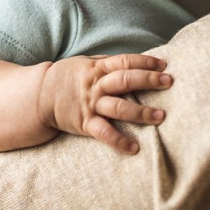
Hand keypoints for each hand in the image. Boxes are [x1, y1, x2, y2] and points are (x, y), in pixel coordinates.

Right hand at [39, 53, 172, 152]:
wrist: (40, 95)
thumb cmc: (70, 77)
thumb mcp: (88, 63)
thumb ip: (111, 64)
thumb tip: (140, 63)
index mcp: (98, 68)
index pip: (126, 61)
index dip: (146, 62)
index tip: (165, 64)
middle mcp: (96, 85)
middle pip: (125, 80)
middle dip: (149, 80)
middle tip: (169, 82)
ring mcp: (91, 104)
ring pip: (119, 107)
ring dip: (141, 112)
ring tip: (161, 116)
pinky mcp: (84, 123)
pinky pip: (104, 133)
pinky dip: (119, 141)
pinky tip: (135, 148)